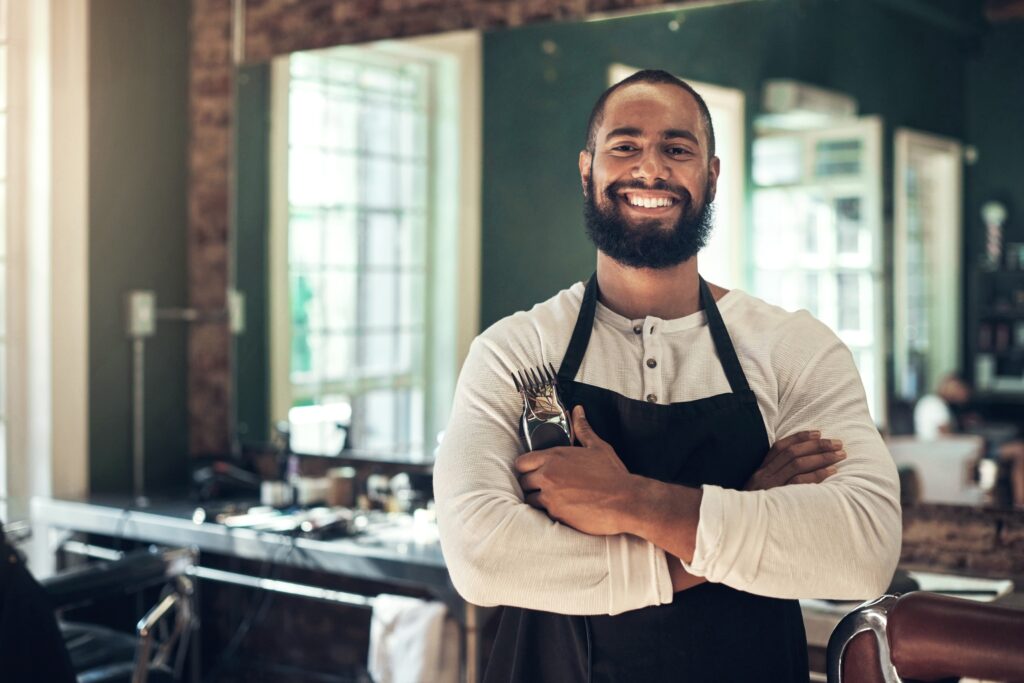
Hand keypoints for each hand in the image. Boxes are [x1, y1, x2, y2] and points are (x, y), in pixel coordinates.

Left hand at [515, 405, 635, 535]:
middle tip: (545, 485)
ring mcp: (550, 496)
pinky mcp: (556, 514)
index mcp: (554, 457)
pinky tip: (564, 508)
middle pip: (523, 481)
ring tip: (555, 498)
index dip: (526, 467)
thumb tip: (578, 411)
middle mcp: (548, 475)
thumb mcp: (598, 447)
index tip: (533, 470)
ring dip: (539, 498)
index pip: (521, 462)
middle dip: (532, 484)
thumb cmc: (613, 474)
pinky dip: (551, 511)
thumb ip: (582, 429)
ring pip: (530, 499)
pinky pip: (543, 513)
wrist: (626, 501)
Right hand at [667, 430, 843, 592]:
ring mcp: (769, 487)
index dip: (800, 438)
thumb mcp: (757, 493)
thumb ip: (771, 481)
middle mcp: (763, 475)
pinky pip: (799, 484)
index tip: (818, 433)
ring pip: (798, 465)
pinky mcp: (776, 499)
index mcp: (759, 471)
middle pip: (792, 453)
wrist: (733, 529)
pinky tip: (831, 473)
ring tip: (839, 456)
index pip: (780, 447)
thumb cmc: (749, 514)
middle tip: (838, 444)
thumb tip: (793, 473)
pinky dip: (817, 475)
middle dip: (817, 446)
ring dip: (821, 458)